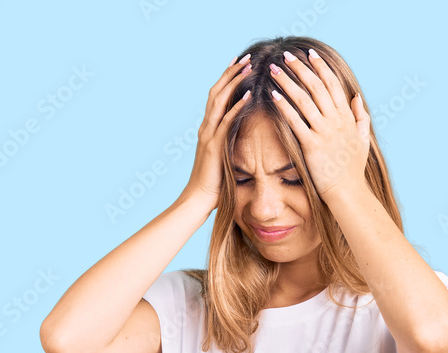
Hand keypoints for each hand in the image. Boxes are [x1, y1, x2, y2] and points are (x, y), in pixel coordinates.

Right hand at [181, 54, 253, 210]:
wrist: (198, 199)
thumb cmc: (214, 183)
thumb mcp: (223, 158)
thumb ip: (230, 144)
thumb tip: (244, 137)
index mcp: (208, 129)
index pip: (217, 97)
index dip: (227, 79)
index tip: (239, 63)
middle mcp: (206, 127)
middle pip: (217, 92)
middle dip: (231, 73)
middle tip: (246, 57)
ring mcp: (208, 135)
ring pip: (220, 101)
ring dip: (235, 82)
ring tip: (248, 67)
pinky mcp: (214, 146)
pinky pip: (227, 122)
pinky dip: (237, 107)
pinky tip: (249, 95)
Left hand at [268, 49, 370, 202]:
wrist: (347, 191)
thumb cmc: (353, 168)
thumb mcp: (363, 139)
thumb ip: (361, 116)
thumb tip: (356, 96)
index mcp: (347, 117)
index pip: (333, 84)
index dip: (321, 67)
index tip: (310, 54)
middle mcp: (336, 121)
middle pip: (316, 87)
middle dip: (300, 68)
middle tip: (286, 55)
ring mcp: (324, 132)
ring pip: (304, 100)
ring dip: (288, 82)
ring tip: (274, 69)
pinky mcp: (311, 145)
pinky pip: (295, 121)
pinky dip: (284, 106)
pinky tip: (273, 95)